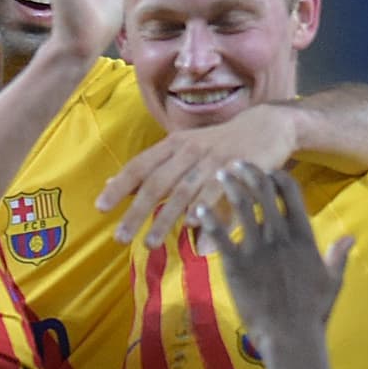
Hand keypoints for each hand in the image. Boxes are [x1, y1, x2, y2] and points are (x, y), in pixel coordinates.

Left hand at [96, 106, 300, 246]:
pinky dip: (203, 209)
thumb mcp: (182, 149)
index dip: (119, 186)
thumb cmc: (219, 144)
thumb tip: (113, 182)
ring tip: (150, 242)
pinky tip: (192, 227)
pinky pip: (217, 192)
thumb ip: (152, 168)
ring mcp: (213, 160)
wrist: (266, 126)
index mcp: (173, 144)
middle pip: (157, 183)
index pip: (140, 165)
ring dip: (165, 218)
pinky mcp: (237, 169)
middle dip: (137, 212)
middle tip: (120, 237)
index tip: (100, 208)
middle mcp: (189, 150)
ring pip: (183, 192)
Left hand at [193, 162, 353, 345]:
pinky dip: (208, 219)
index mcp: (303, 237)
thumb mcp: (333, 281)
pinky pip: (220, 235)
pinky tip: (199, 208)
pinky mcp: (236, 266)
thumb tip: (350, 237)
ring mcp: (257, 250)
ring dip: (229, 186)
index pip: (291, 194)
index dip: (279, 176)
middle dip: (250, 172)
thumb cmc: (313, 313)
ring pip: (241, 206)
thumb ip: (338, 256)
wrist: (291, 337)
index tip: (268, 170)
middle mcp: (280, 237)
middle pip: (264, 192)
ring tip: (219, 174)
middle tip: (236, 163)